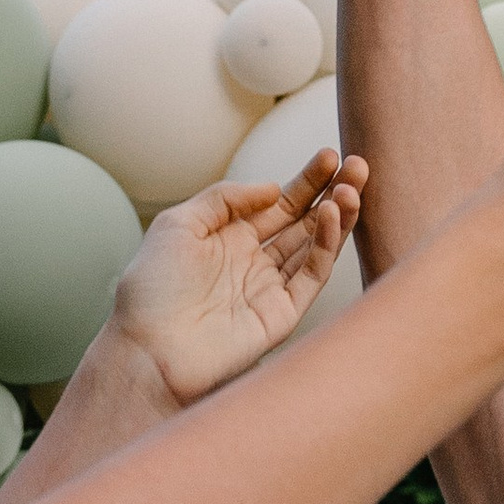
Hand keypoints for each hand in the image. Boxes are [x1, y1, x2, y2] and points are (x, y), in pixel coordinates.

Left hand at [108, 151, 368, 405]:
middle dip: (332, 193)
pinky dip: (326, 245)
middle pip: (305, 222)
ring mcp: (270, 289)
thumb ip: (224, 198)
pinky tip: (333, 216)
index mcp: (230, 240)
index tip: (329, 156)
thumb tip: (273, 188)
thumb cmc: (151, 288)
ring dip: (338, 215)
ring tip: (352, 186)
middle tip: (357, 165)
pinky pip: (311, 275)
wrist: (146, 347)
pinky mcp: (282, 315)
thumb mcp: (179, 224)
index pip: (280, 205)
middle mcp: (255, 263)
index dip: (306, 181)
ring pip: (316, 246)